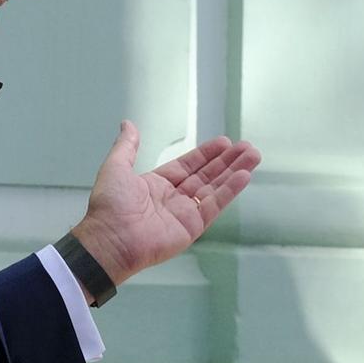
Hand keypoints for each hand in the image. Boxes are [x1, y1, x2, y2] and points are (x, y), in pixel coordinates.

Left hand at [70, 123, 260, 285]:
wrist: (111, 239)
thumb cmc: (109, 205)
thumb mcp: (116, 167)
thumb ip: (127, 146)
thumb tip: (127, 123)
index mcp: (157, 184)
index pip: (189, 165)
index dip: (207, 154)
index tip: (225, 142)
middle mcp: (174, 198)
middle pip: (207, 175)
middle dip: (228, 161)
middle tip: (248, 147)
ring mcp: (185, 213)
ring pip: (215, 188)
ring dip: (235, 172)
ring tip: (253, 156)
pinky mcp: (193, 227)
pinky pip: (214, 205)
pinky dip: (229, 191)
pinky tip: (244, 176)